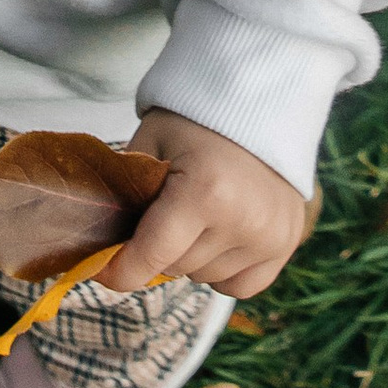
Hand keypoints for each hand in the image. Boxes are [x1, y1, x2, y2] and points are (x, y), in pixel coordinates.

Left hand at [106, 110, 315, 302]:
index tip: (101, 270)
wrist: (258, 102)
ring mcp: (269, 236)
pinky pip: (239, 286)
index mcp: (204, 191)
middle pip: (175, 267)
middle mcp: (242, 220)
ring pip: (204, 278)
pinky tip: (219, 235)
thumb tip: (108, 246)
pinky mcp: (286, 243)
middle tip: (157, 214)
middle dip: (157, 248)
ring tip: (196, 213)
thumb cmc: (196, 120)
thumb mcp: (151, 143)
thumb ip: (127, 194)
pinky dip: (222, 270)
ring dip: (191, 256)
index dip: (119, 270)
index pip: (151, 256)